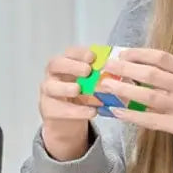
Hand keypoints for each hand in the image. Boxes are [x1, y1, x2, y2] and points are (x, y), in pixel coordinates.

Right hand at [38, 46, 103, 160]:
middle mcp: (53, 75)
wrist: (69, 120)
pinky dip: (76, 111)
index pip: (69, 53)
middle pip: (55, 64)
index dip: (80, 53)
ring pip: (50, 87)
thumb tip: (124, 74)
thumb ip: (102, 77)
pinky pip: (59, 109)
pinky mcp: (48, 109)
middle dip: (71, 66)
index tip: (93, 57)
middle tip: (87, 71)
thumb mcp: (92, 84)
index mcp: (66, 64)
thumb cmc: (82, 96)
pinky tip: (91, 111)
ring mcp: (48, 92)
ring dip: (65, 87)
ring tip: (78, 90)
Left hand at [96, 48, 172, 159]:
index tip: (123, 53)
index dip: (140, 53)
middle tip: (106, 66)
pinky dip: (131, 115)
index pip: (163, 57)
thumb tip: (149, 70)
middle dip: (125, 69)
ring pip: (147, 96)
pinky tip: (117, 111)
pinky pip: (150, 120)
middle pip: (151, 74)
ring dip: (123, 90)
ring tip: (105, 85)